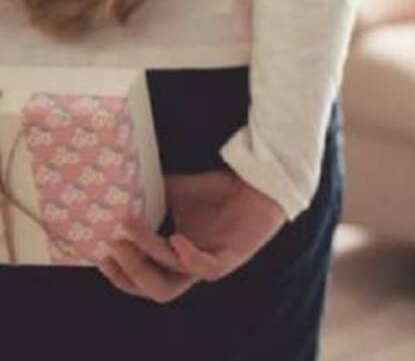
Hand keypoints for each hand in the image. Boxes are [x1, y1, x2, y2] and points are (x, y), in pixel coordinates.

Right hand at [99, 171, 285, 303]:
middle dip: (129, 272)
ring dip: (147, 261)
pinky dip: (189, 258)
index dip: (120, 273)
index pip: (143, 280)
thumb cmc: (220, 191)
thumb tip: (119, 186)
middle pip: (155, 290)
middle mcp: (192, 267)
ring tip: (131, 235)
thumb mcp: (177, 192)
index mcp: (177, 258)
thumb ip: (151, 196)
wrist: (258, 182)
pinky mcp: (233, 258)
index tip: (100, 250)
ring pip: (173, 282)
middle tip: (112, 245)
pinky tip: (175, 239)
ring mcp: (211, 264)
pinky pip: (207, 270)